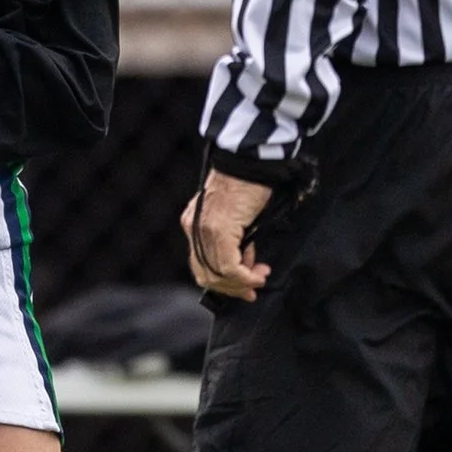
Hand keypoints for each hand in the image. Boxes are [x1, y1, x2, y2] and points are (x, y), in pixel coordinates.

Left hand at [181, 167, 275, 299]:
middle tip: (252, 289)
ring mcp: (203, 231)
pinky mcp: (218, 230)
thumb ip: (232, 238)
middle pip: (206, 275)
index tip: (244, 285)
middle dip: (232, 287)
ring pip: (217, 274)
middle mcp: (193, 229)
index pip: (200, 265)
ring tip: (259, 276)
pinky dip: (245, 276)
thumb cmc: (246, 183)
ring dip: (240, 283)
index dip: (222, 282)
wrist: (248, 162)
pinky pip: (228, 266)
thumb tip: (244, 261)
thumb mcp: (234, 216)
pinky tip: (257, 273)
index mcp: (192, 225)